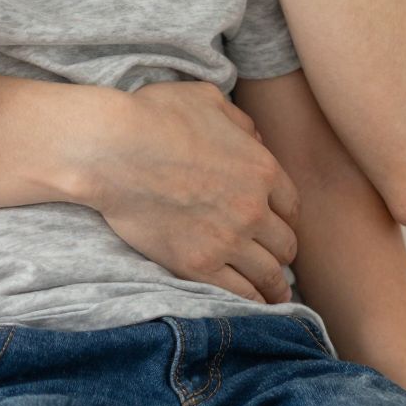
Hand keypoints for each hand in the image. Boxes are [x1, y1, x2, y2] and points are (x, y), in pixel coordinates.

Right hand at [82, 81, 302, 305]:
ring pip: (268, 274)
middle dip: (283, 251)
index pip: (291, 204)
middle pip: (285, 243)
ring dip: (275, 286)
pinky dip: (251, 302)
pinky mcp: (198, 265)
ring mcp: (227, 240)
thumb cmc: (155, 116)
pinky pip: (238, 294)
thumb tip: (254, 139)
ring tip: (275, 295)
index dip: (286, 217)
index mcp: (261, 168)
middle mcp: (252, 208)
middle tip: (277, 260)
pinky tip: (253, 305)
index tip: (279, 226)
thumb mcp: (208, 100)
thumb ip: (239, 122)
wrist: (113, 149)